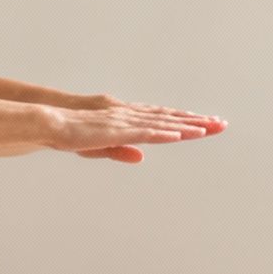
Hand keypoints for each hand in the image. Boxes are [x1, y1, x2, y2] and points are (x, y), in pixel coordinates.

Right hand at [52, 95, 226, 162]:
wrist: (51, 124)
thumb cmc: (71, 135)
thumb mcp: (101, 147)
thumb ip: (122, 150)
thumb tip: (141, 157)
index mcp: (128, 119)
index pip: (163, 119)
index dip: (186, 121)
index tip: (206, 123)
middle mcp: (132, 116)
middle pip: (171, 118)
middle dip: (197, 121)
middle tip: (222, 123)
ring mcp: (127, 121)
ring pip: (164, 123)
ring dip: (188, 125)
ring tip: (211, 128)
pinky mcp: (119, 130)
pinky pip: (147, 132)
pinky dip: (166, 132)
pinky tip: (182, 134)